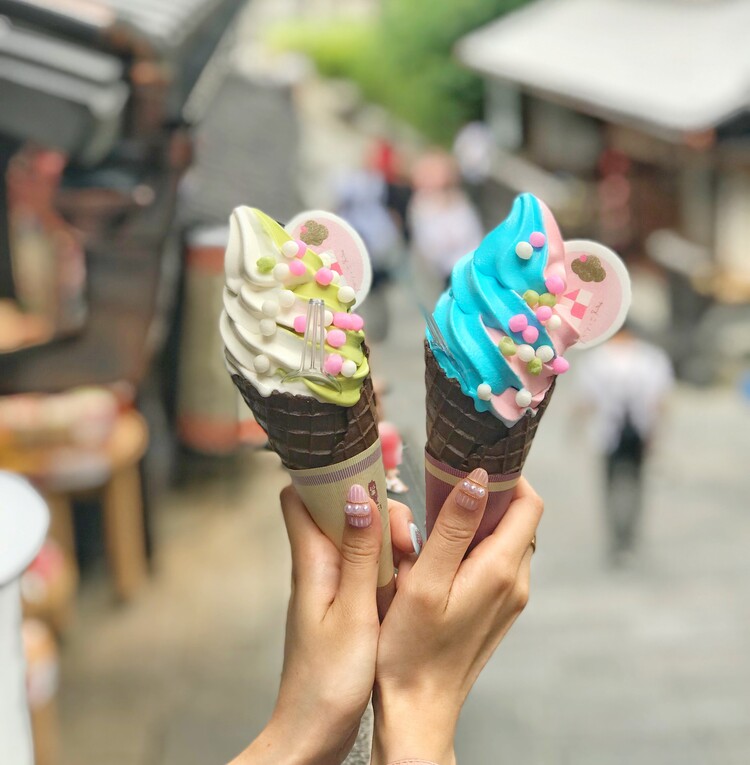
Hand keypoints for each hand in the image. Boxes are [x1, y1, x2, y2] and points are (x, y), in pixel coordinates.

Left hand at [232, 488, 419, 764]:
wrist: (312, 733)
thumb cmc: (327, 682)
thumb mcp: (354, 614)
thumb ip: (360, 555)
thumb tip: (357, 495)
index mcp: (312, 563)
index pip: (298, 498)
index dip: (320, 475)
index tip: (358, 466)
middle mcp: (317, 567)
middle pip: (337, 512)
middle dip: (373, 508)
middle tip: (405, 533)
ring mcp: (331, 586)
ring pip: (357, 539)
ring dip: (385, 539)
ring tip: (411, 558)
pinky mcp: (345, 604)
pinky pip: (366, 567)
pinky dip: (388, 565)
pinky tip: (408, 579)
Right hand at [372, 472, 542, 764]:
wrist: (418, 708)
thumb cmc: (411, 649)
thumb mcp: (425, 581)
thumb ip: (454, 527)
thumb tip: (478, 479)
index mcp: (501, 570)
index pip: (528, 503)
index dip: (508, 477)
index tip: (473, 465)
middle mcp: (516, 583)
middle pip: (518, 519)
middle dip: (486, 498)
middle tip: (444, 491)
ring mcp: (509, 599)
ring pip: (505, 541)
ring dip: (477, 524)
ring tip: (436, 526)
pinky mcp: (497, 610)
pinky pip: (495, 564)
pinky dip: (474, 549)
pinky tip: (439, 559)